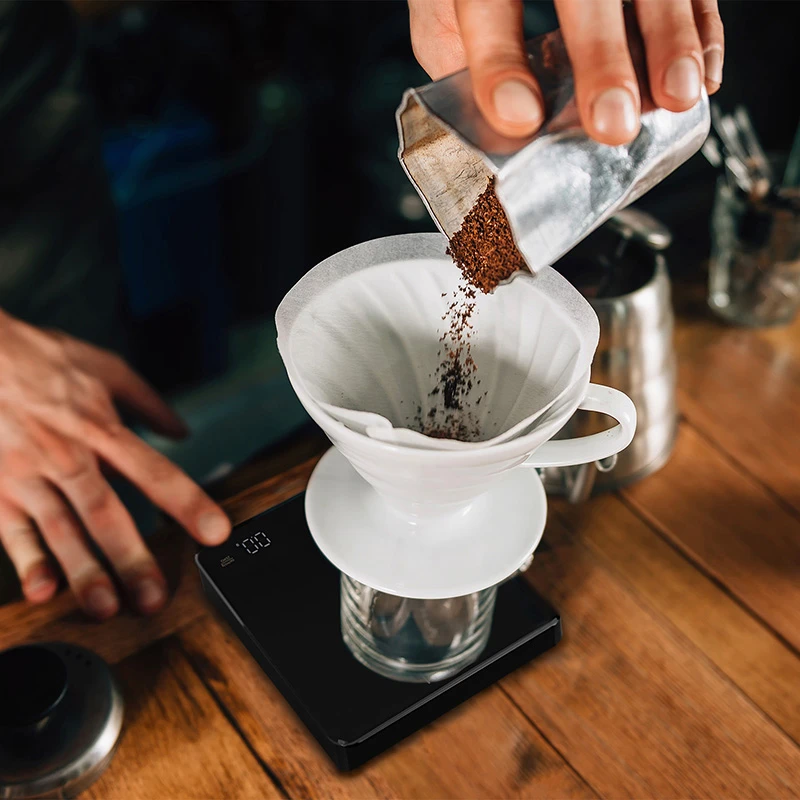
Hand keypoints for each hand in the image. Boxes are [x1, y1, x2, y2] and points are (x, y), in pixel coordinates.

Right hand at [0, 311, 231, 617]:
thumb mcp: (104, 367)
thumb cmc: (40, 359)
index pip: (154, 471)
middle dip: (132, 557)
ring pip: (61, 529)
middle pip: (106, 512)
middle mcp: (68, 455)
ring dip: (84, 571)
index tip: (214, 531)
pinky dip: (27, 560)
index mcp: (101, 426)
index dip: (187, 502)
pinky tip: (42, 591)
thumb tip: (182, 430)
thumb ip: (147, 402)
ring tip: (107, 607)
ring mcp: (28, 474)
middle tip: (154, 597)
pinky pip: (12, 530)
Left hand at [409, 0, 722, 144]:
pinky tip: (701, 78)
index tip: (519, 118)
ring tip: (674, 98)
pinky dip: (703, 29)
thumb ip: (459, 58)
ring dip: (672, 40)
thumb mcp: (444, 14)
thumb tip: (497, 127)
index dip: (501, 64)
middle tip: (612, 123)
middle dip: (603, 58)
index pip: (488, 6)